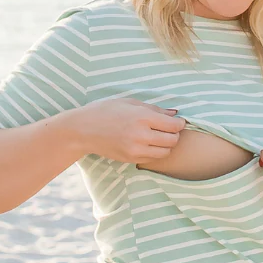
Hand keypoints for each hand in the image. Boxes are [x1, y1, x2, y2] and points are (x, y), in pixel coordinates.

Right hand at [67, 98, 184, 164]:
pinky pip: (153, 158)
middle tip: (169, 129)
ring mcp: (136, 150)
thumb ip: (154, 109)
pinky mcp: (131, 159)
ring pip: (165, 152)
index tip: (177, 121)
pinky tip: (148, 144)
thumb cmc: (105, 111)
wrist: (83, 130)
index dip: (179, 123)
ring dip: (166, 145)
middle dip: (174, 134)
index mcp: (142, 117)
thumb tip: (174, 113)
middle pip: (173, 140)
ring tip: (159, 137)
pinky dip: (155, 152)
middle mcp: (141, 135)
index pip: (173, 125)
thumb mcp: (129, 103)